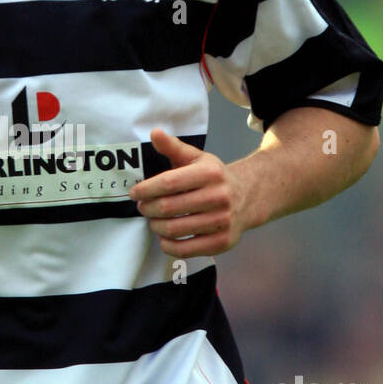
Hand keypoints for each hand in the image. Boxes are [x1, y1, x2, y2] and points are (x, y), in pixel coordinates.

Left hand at [128, 127, 244, 258]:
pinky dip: (168, 245)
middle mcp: (218, 197)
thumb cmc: (214, 177)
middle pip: (168, 207)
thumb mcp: (197, 158)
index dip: (146, 189)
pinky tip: (164, 236)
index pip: (168, 183)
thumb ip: (174, 147)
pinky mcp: (222, 242)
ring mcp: (222, 221)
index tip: (134, 193)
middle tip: (142, 208)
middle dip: (147, 209)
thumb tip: (154, 133)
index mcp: (209, 173)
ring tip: (153, 220)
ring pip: (174, 229)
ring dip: (155, 226)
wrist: (248, 197)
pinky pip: (185, 250)